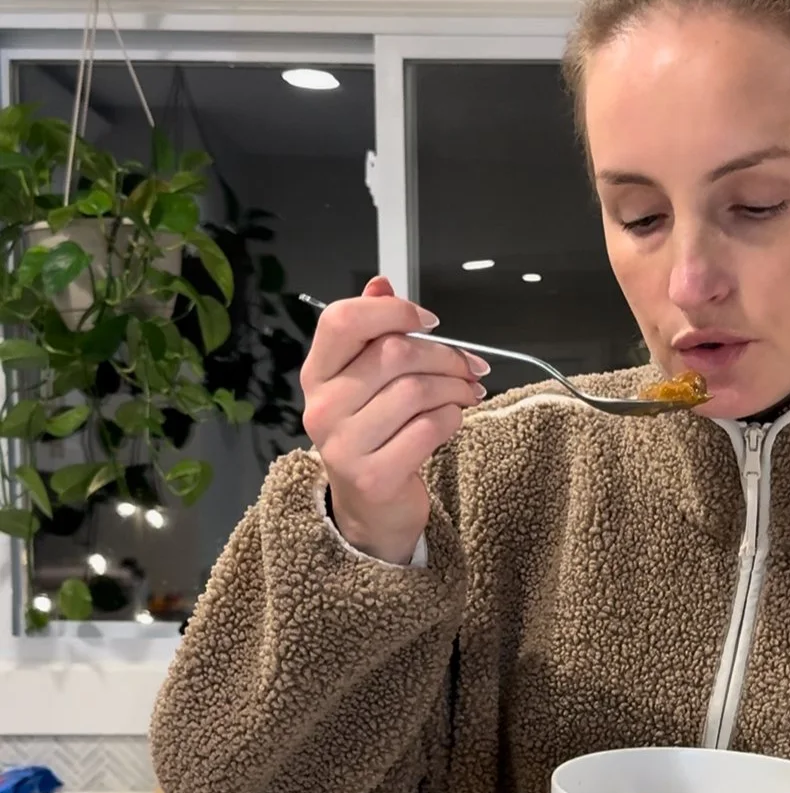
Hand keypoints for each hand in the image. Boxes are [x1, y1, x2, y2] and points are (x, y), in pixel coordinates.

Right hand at [301, 277, 489, 563]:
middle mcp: (321, 407)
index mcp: (316, 374)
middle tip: (469, 366)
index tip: (430, 321)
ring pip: (416, 391)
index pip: (342, 321)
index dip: (393, 311)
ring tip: (467, 393)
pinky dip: (452, 419)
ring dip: (455, 388)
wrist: (371, 509)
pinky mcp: (373, 476)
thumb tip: (382, 283)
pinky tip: (452, 421)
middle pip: (394, 353)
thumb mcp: (366, 381)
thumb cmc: (375, 435)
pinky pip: (429, 429)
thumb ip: (372, 331)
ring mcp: (343, 445)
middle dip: (445, 355)